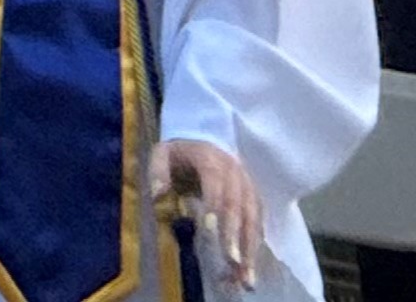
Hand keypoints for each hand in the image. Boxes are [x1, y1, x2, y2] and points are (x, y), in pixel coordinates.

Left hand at [145, 138, 264, 290]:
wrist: (206, 135)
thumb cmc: (181, 150)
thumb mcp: (163, 152)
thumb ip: (158, 171)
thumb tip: (157, 195)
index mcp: (212, 159)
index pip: (215, 184)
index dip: (213, 206)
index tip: (209, 231)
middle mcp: (235, 174)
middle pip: (238, 207)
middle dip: (237, 237)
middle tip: (233, 264)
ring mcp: (248, 186)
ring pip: (253, 219)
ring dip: (251, 249)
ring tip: (246, 278)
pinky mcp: (254, 198)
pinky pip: (258, 223)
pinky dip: (255, 246)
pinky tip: (250, 268)